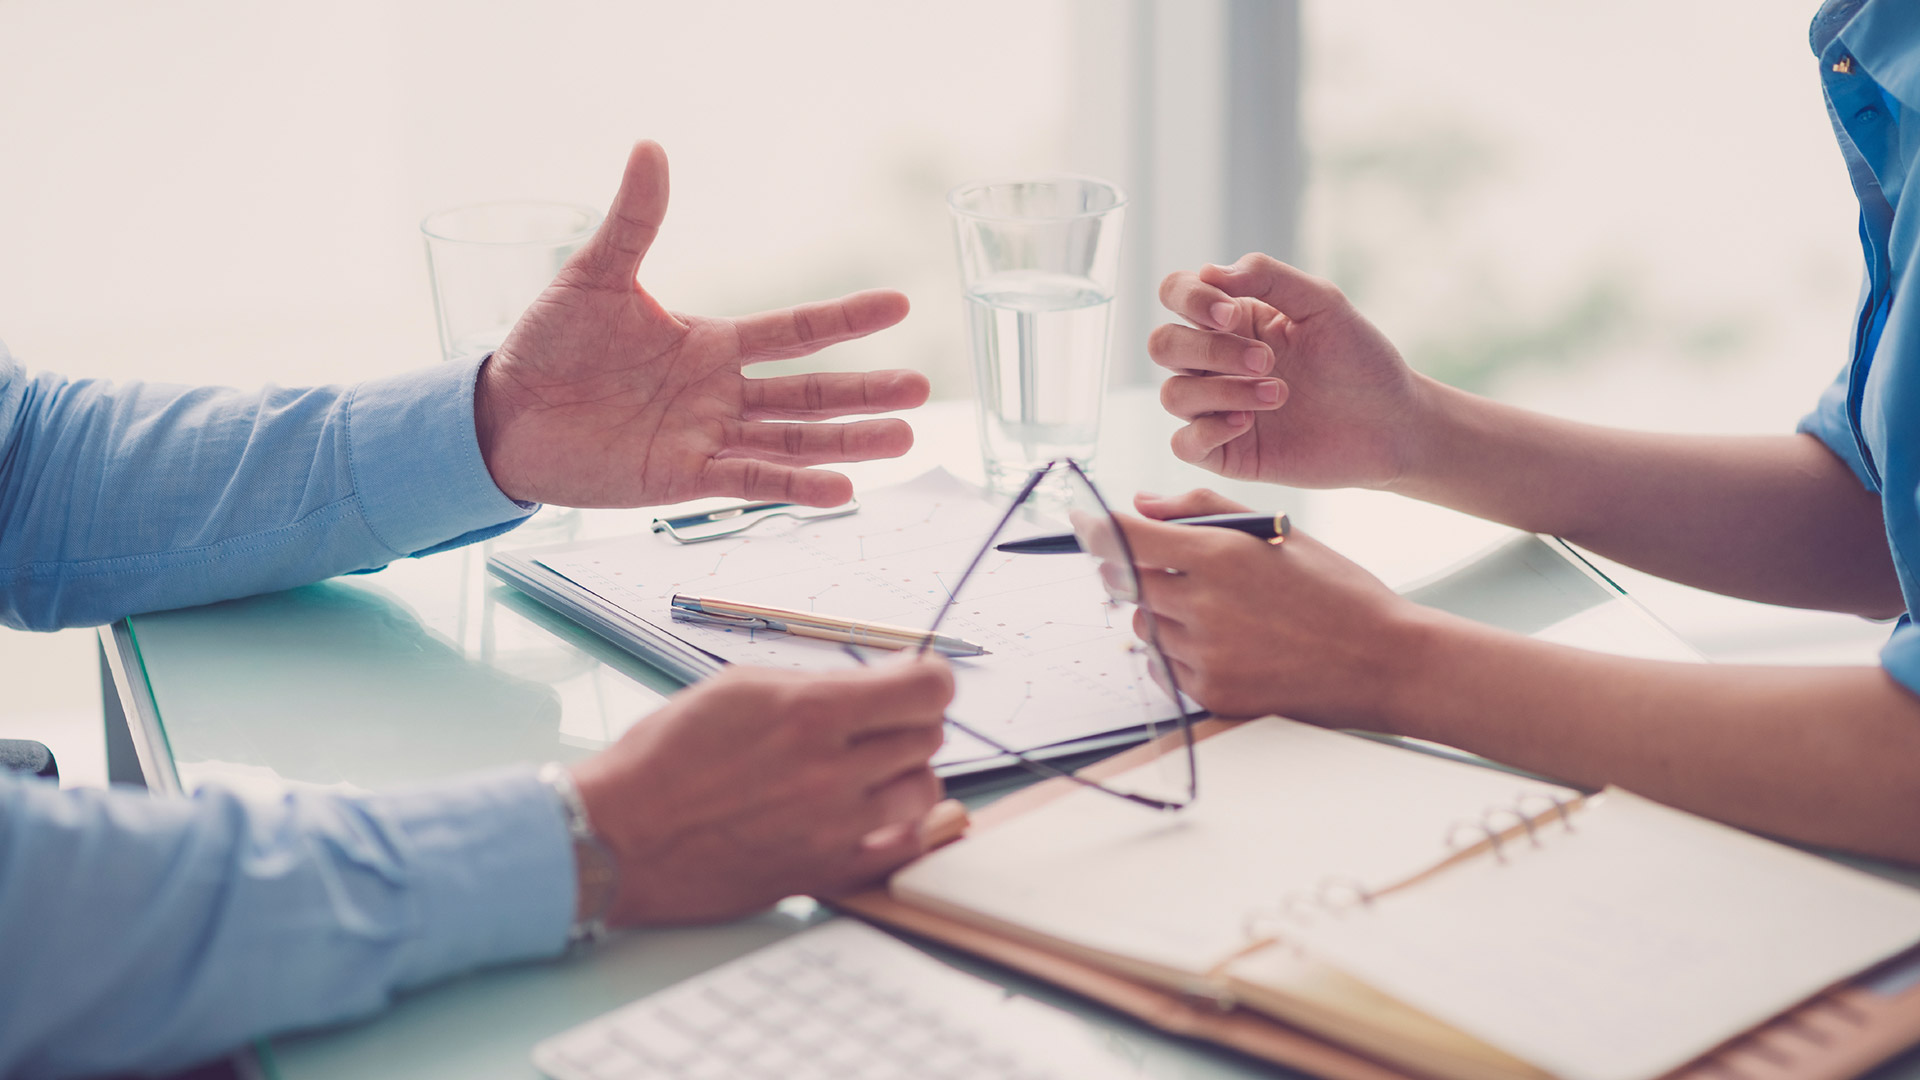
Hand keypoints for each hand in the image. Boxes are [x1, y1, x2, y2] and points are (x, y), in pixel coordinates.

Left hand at [476, 141, 930, 508]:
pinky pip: (750, 481)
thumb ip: (635, 221)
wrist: (502, 413)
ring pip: (793, 440)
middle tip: (922, 390)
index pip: (795, 331)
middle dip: (865, 392)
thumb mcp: (594, 276)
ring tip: (902, 441)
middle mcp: (721, 392)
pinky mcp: (684, 478)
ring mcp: (708, 437)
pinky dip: (795, 486)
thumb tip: (650, 149)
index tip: (899, 305)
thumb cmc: (548, 345)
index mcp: (712, 343)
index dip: (846, 319)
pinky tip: (839, 489)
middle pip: (810, 391)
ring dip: (847, 443)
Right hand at [569, 656, 953, 924]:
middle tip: (874, 723)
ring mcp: (834, 828)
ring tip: (863, 769)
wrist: (620, 836)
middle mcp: (832, 772)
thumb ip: (816, 685)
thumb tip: (873, 685)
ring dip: (904, 774)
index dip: (929, 679)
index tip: (916, 681)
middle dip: (907, 722)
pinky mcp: (825, 872)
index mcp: (813, 714)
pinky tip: (871, 813)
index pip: (927, 690)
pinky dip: (898, 828)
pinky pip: (902, 848)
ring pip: (924, 791)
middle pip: (928, 737)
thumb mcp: (738, 688)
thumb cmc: (664, 758)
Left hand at [1121, 488, 1419, 723]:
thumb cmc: (1336, 591)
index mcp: (1219, 556)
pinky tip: (1225, 644)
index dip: (1094, 528)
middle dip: (1129, 569)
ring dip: (1159, 612)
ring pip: (1144, 627)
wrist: (1386, 661)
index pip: (1125, 537)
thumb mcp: (1275, 533)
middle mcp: (1203, 606)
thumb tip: (1142, 503)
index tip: (1080, 522)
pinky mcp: (1212, 695)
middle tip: (1159, 566)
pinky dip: (1179, 653)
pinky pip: (1166, 668)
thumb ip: (1203, 510)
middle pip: (1124, 583)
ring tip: (1215, 609)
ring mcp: (1205, 656)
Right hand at [1151, 253, 1428, 489]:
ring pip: (1172, 394)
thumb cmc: (1360, 360)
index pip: (1175, 294)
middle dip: (1209, 349)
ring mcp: (1216, 408)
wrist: (1392, 423)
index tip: (1231, 314)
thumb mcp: (1323, 304)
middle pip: (1162, 344)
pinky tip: (1249, 422)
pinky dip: (1208, 430)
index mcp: (1232, 320)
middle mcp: (1215, 362)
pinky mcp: (1226, 453)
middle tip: (1268, 361)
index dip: (1189, 300)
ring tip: (1279, 393)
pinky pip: (1183, 443)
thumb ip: (1268, 278)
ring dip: (1222, 390)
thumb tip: (1208, 271)